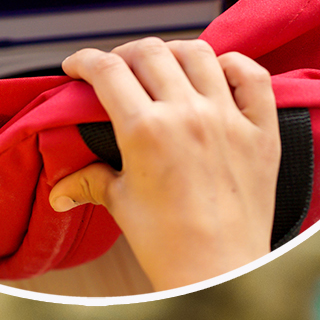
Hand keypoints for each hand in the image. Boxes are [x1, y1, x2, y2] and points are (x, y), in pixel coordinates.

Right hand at [52, 38, 279, 288]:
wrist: (218, 266)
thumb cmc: (168, 241)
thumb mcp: (120, 204)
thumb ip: (90, 181)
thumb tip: (59, 190)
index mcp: (144, 131)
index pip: (107, 71)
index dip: (85, 60)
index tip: (77, 65)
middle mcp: (187, 115)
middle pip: (150, 53)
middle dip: (124, 54)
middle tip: (116, 68)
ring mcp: (228, 118)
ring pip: (198, 54)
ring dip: (173, 53)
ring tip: (163, 66)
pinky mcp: (261, 128)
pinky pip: (252, 75)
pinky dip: (232, 64)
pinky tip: (217, 72)